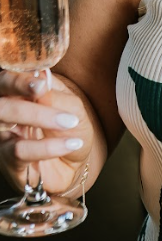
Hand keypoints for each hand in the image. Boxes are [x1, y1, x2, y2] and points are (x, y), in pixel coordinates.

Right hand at [0, 70, 92, 194]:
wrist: (74, 163)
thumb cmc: (70, 129)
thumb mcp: (72, 107)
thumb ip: (55, 96)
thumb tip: (40, 82)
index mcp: (22, 93)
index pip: (9, 78)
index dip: (20, 77)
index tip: (39, 80)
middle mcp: (7, 112)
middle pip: (1, 96)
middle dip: (19, 87)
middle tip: (41, 89)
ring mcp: (4, 136)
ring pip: (6, 117)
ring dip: (38, 115)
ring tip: (70, 122)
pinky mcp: (8, 160)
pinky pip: (19, 150)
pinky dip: (48, 146)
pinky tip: (71, 144)